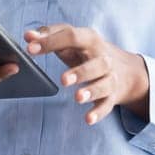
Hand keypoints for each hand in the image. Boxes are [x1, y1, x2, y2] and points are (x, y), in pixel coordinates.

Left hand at [25, 24, 149, 124]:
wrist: (126, 70)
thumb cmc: (89, 53)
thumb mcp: (72, 41)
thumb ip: (49, 36)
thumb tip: (28, 36)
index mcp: (90, 39)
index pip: (72, 36)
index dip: (50, 41)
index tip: (29, 49)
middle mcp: (103, 58)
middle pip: (96, 63)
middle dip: (81, 71)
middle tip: (63, 80)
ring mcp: (110, 77)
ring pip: (104, 84)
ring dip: (92, 91)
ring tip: (77, 98)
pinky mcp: (112, 96)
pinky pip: (107, 105)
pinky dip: (99, 112)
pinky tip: (88, 118)